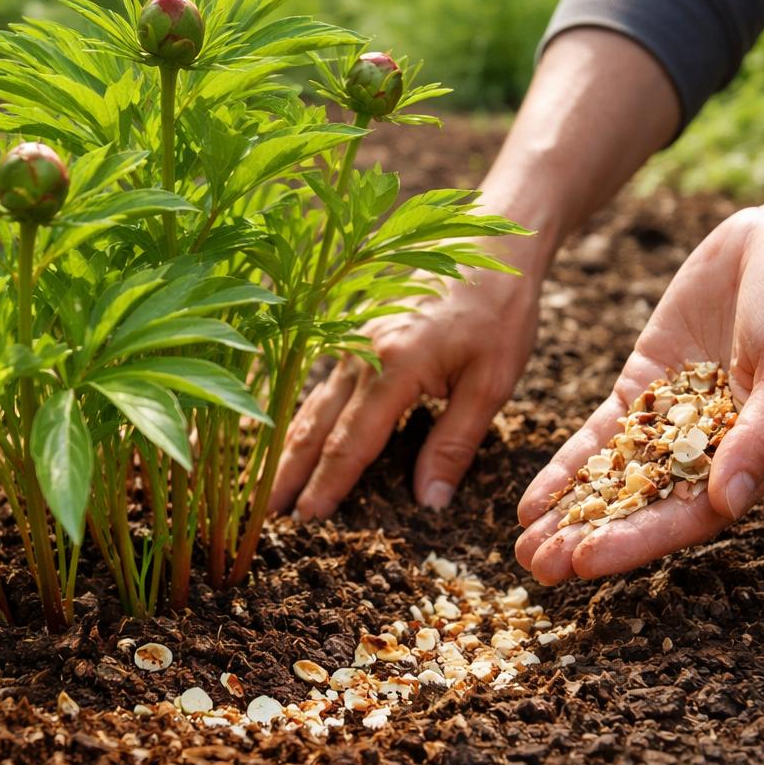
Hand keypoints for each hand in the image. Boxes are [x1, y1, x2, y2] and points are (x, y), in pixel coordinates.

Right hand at [270, 269, 539, 518]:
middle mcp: (363, 353)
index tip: (305, 519)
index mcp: (395, 366)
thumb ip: (454, 443)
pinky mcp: (359, 334)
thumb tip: (429, 501)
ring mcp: (355, 340)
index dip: (327, 483)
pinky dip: (306, 417)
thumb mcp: (492, 383)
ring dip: (289, 446)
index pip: (352, 441)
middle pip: (316, 424)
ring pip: (314, 404)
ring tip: (269, 486)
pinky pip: (324, 384)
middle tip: (263, 514)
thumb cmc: (501, 312)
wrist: (493, 245)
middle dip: (288, 471)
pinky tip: (297, 437)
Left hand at [514, 195, 763, 583]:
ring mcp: (676, 417)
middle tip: (537, 569)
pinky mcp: (649, 384)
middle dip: (591, 537)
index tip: (586, 562)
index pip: (691, 514)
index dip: (638, 540)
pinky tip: (533, 498)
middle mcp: (715, 450)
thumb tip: (728, 501)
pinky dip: (569, 465)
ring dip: (572, 513)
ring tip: (524, 548)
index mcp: (760, 460)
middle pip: (645, 506)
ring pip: (615, 477)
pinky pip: (602, 434)